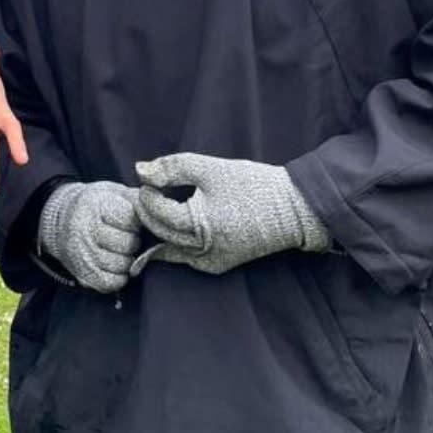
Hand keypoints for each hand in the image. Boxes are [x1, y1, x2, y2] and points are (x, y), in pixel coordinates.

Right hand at [39, 181, 140, 292]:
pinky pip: (110, 283)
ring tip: (121, 250)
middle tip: (126, 237)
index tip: (130, 222)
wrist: (62, 219)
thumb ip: (136, 199)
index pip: (129, 219)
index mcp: (94, 205)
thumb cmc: (97, 205)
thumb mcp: (113, 192)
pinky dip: (119, 277)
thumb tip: (157, 212)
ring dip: (128, 260)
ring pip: (121, 265)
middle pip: (127, 243)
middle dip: (133, 241)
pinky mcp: (81, 273)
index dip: (136, 222)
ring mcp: (81, 254)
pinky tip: (116, 266)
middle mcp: (84, 230)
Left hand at [135, 153, 328, 274]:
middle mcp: (201, 251)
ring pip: (169, 248)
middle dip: (147, 212)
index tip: (148, 179)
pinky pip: (186, 256)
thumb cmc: (252, 185)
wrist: (293, 209)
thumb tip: (139, 170)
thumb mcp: (210, 168)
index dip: (146, 195)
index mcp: (198, 226)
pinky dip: (174, 242)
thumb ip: (172, 167)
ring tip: (156, 206)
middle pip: (159, 232)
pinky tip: (173, 225)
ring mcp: (210, 262)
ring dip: (158, 228)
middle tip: (146, 191)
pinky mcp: (218, 265)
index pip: (157, 212)